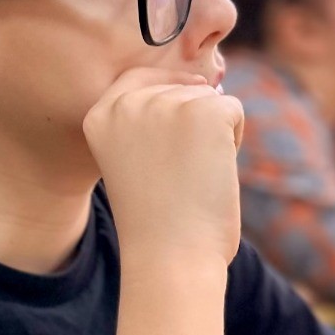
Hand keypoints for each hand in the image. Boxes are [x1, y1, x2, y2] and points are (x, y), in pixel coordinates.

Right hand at [83, 68, 243, 266]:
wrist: (170, 257)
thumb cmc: (159, 219)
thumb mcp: (134, 159)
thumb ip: (152, 120)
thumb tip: (205, 82)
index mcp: (100, 115)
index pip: (138, 77)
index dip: (166, 92)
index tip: (175, 133)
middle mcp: (127, 103)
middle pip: (179, 88)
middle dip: (193, 123)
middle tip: (179, 173)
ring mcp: (165, 104)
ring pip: (208, 98)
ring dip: (213, 135)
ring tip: (193, 177)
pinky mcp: (203, 111)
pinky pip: (233, 110)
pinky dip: (234, 141)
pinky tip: (213, 172)